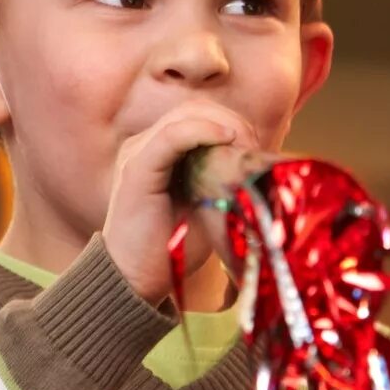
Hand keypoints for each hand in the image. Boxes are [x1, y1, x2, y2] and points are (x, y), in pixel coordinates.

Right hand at [103, 105, 266, 303]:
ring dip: (222, 125)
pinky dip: (200, 131)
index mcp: (158, 151)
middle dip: (231, 120)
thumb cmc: (171, 249)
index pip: (198, 115)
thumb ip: (219, 178)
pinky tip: (225, 138)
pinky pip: (170, 137)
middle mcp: (144, 145)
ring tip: (243, 147)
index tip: (256, 146)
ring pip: (185, 115)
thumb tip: (256, 163)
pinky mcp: (137, 169)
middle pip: (194, 108)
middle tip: (253, 147)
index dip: (232, 122)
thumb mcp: (205, 205)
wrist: (134, 281)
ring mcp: (137, 154)